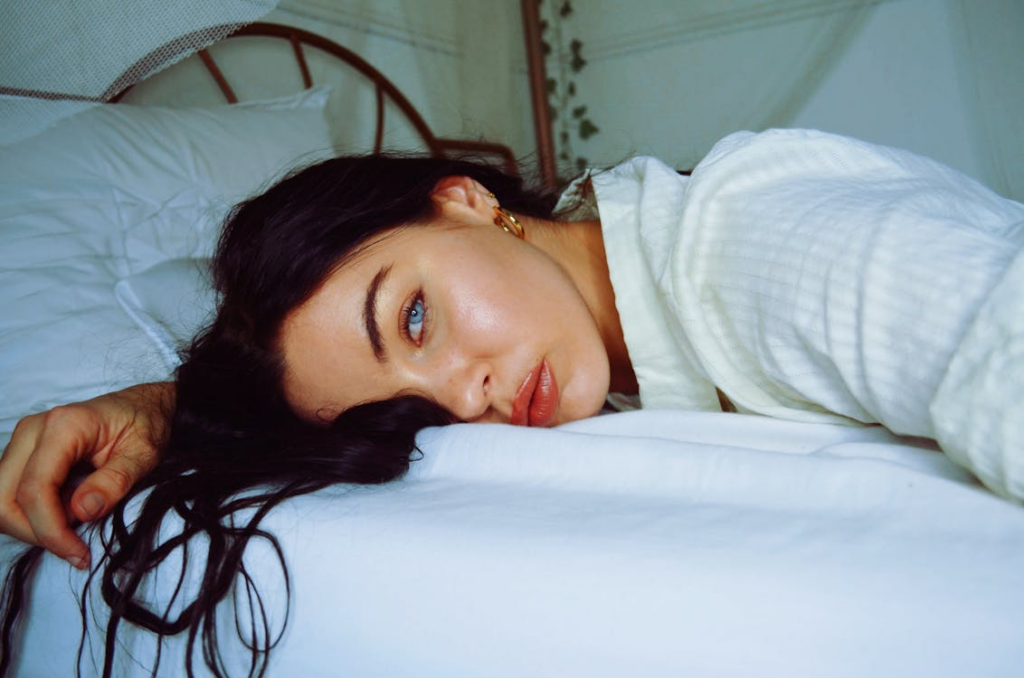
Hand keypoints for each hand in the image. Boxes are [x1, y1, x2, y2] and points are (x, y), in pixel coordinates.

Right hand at [0, 383, 173, 568]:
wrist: (143, 406)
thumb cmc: (145, 424)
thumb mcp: (144, 454)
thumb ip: (115, 482)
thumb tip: (82, 511)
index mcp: (64, 426)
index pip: (35, 490)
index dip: (50, 530)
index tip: (78, 553)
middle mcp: (34, 431)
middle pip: (4, 499)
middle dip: (35, 532)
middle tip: (75, 546)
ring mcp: (24, 442)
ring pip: (1, 500)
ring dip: (32, 525)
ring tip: (75, 526)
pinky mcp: (24, 454)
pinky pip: (12, 495)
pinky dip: (34, 515)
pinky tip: (68, 514)